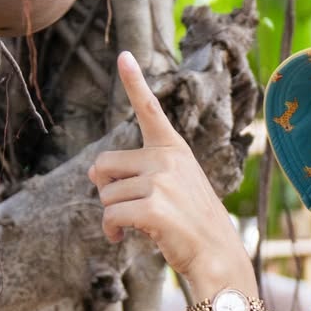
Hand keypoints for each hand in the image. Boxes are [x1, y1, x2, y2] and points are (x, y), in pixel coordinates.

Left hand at [88, 53, 251, 287]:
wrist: (217, 254)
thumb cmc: (191, 222)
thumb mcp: (173, 185)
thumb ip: (138, 171)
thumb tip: (92, 170)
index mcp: (173, 148)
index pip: (150, 110)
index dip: (135, 81)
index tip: (124, 55)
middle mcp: (167, 158)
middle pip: (104, 164)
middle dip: (106, 189)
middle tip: (128, 205)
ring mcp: (160, 181)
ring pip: (105, 195)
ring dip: (112, 216)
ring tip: (136, 226)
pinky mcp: (152, 207)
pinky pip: (110, 216)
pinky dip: (111, 231)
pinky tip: (123, 238)